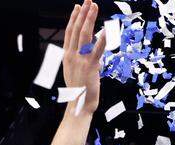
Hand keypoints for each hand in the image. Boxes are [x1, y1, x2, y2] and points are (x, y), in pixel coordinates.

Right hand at [61, 0, 104, 116]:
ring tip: (94, 7)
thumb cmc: (79, 90)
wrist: (79, 104)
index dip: (74, 18)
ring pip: (85, 34)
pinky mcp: (90, 66)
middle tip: (88, 1)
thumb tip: (88, 51)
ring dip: (90, 19)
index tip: (78, 7)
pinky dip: (103, 38)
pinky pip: (97, 49)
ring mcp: (80, 60)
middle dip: (83, 14)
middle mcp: (72, 55)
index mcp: (67, 55)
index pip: (69, 32)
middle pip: (77, 29)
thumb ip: (79, 59)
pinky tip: (107, 29)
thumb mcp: (74, 71)